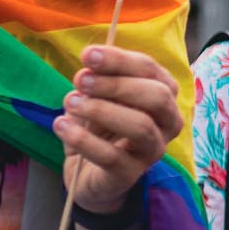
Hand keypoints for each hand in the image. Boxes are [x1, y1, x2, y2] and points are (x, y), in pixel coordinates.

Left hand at [58, 45, 180, 209]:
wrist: (87, 174)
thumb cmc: (97, 129)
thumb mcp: (96, 100)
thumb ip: (96, 82)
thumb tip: (87, 67)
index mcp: (163, 94)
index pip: (150, 70)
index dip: (119, 60)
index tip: (88, 54)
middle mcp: (168, 122)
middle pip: (156, 96)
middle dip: (116, 84)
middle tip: (80, 80)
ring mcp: (153, 150)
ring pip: (139, 125)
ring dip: (100, 110)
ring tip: (70, 102)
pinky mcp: (130, 174)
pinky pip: (111, 156)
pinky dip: (83, 139)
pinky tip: (61, 125)